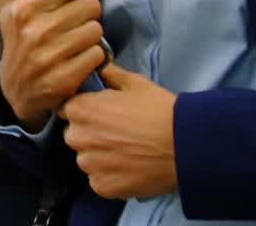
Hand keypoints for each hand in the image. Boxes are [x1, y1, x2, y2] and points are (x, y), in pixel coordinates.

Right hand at [0, 0, 105, 129]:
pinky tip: (77, 61)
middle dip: (84, 15)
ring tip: (74, 43)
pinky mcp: (65, 79)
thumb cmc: (16, 41)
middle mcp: (35, 31)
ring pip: (96, 30)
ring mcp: (50, 57)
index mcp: (22, 8)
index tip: (63, 4)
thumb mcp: (4, 6)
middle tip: (71, 25)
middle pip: (90, 5)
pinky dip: (93, 58)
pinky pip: (98, 55)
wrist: (15, 91)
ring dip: (90, 37)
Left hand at [58, 63, 177, 198]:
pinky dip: (111, 177)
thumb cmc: (161, 111)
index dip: (85, 110)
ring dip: (99, 156)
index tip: (102, 114)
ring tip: (127, 152)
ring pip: (86, 159)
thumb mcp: (135, 83)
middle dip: (90, 133)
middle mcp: (77, 137)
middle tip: (118, 134)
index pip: (68, 109)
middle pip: (75, 134)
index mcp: (80, 109)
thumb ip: (109, 75)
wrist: (188, 147)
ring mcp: (89, 164)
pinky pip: (99, 180)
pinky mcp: (103, 186)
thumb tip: (97, 68)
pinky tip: (131, 168)